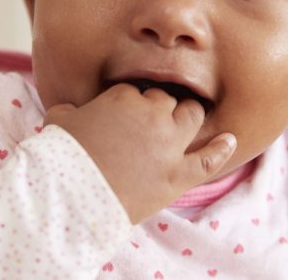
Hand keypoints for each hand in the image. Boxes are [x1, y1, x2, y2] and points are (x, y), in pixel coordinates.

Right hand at [44, 84, 236, 223]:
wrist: (70, 197)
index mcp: (123, 97)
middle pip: (166, 100)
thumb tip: (70, 110)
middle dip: (159, 109)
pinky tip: (229, 140)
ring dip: (187, 118)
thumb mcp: (58, 120)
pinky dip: (221, 149)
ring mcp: (169, 144)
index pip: (135, 92)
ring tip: (181, 125)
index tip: (122, 117)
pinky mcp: (177, 175)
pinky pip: (208, 159)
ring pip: (191, 117)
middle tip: (148, 125)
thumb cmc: (61, 156)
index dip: (130, 105)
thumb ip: (69, 109)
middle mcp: (152, 114)